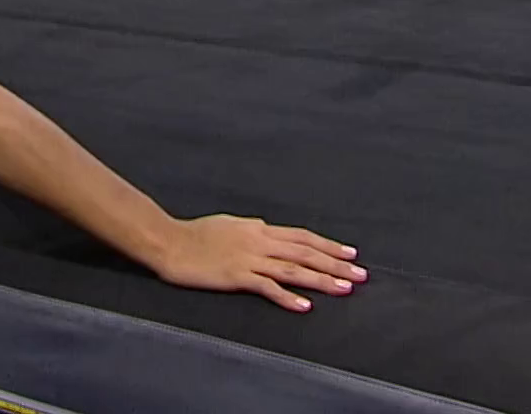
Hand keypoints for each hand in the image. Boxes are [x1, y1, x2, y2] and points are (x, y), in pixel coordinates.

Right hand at [152, 215, 363, 311]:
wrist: (169, 242)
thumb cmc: (195, 234)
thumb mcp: (230, 225)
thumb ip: (251, 232)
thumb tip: (265, 231)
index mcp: (258, 229)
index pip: (302, 237)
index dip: (328, 245)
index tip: (350, 253)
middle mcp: (259, 241)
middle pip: (305, 252)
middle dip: (335, 263)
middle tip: (360, 274)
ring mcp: (248, 258)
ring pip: (293, 269)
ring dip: (321, 279)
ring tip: (344, 288)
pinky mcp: (236, 275)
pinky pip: (267, 287)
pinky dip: (288, 296)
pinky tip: (305, 305)